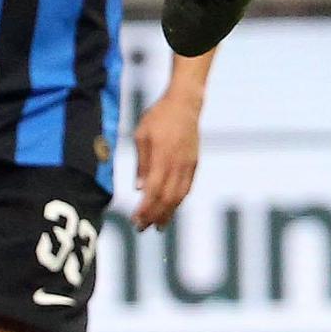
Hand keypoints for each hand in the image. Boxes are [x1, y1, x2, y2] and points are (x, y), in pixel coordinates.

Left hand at [130, 88, 202, 229]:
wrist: (185, 104)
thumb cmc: (159, 117)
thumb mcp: (141, 136)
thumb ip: (141, 163)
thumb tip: (139, 188)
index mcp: (162, 157)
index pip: (153, 191)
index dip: (145, 209)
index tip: (136, 220)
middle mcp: (177, 164)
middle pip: (167, 198)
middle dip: (154, 216)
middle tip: (142, 227)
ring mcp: (188, 165)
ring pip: (179, 196)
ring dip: (168, 213)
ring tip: (158, 225)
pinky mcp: (194, 164)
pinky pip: (187, 188)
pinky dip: (178, 201)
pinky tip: (171, 208)